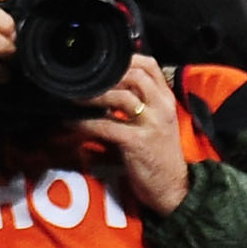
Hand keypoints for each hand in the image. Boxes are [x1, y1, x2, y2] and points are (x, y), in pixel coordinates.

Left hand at [69, 54, 191, 215]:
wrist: (173, 188)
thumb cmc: (160, 155)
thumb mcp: (157, 123)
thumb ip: (140, 104)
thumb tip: (107, 90)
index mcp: (167, 100)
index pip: (149, 66)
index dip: (125, 60)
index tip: (104, 66)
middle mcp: (162, 108)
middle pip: (135, 75)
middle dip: (107, 76)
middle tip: (86, 82)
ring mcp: (151, 124)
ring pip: (121, 97)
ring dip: (93, 96)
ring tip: (75, 99)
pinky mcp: (138, 143)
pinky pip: (106, 126)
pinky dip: (85, 124)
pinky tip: (73, 124)